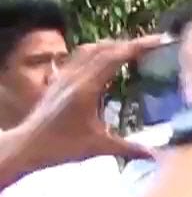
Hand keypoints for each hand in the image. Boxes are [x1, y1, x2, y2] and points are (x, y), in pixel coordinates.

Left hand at [19, 35, 169, 163]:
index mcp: (86, 88)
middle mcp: (75, 76)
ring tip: (133, 48)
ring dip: (114, 44)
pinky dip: (98, 51)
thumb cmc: (62, 146)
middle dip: (131, 43)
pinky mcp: (59, 79)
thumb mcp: (99, 147)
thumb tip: (155, 154)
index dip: (138, 47)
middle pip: (105, 48)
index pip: (115, 57)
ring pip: (91, 49)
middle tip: (154, 43)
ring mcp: (65, 75)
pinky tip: (106, 58)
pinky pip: (80, 55)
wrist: (29, 145)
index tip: (159, 42)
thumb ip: (129, 148)